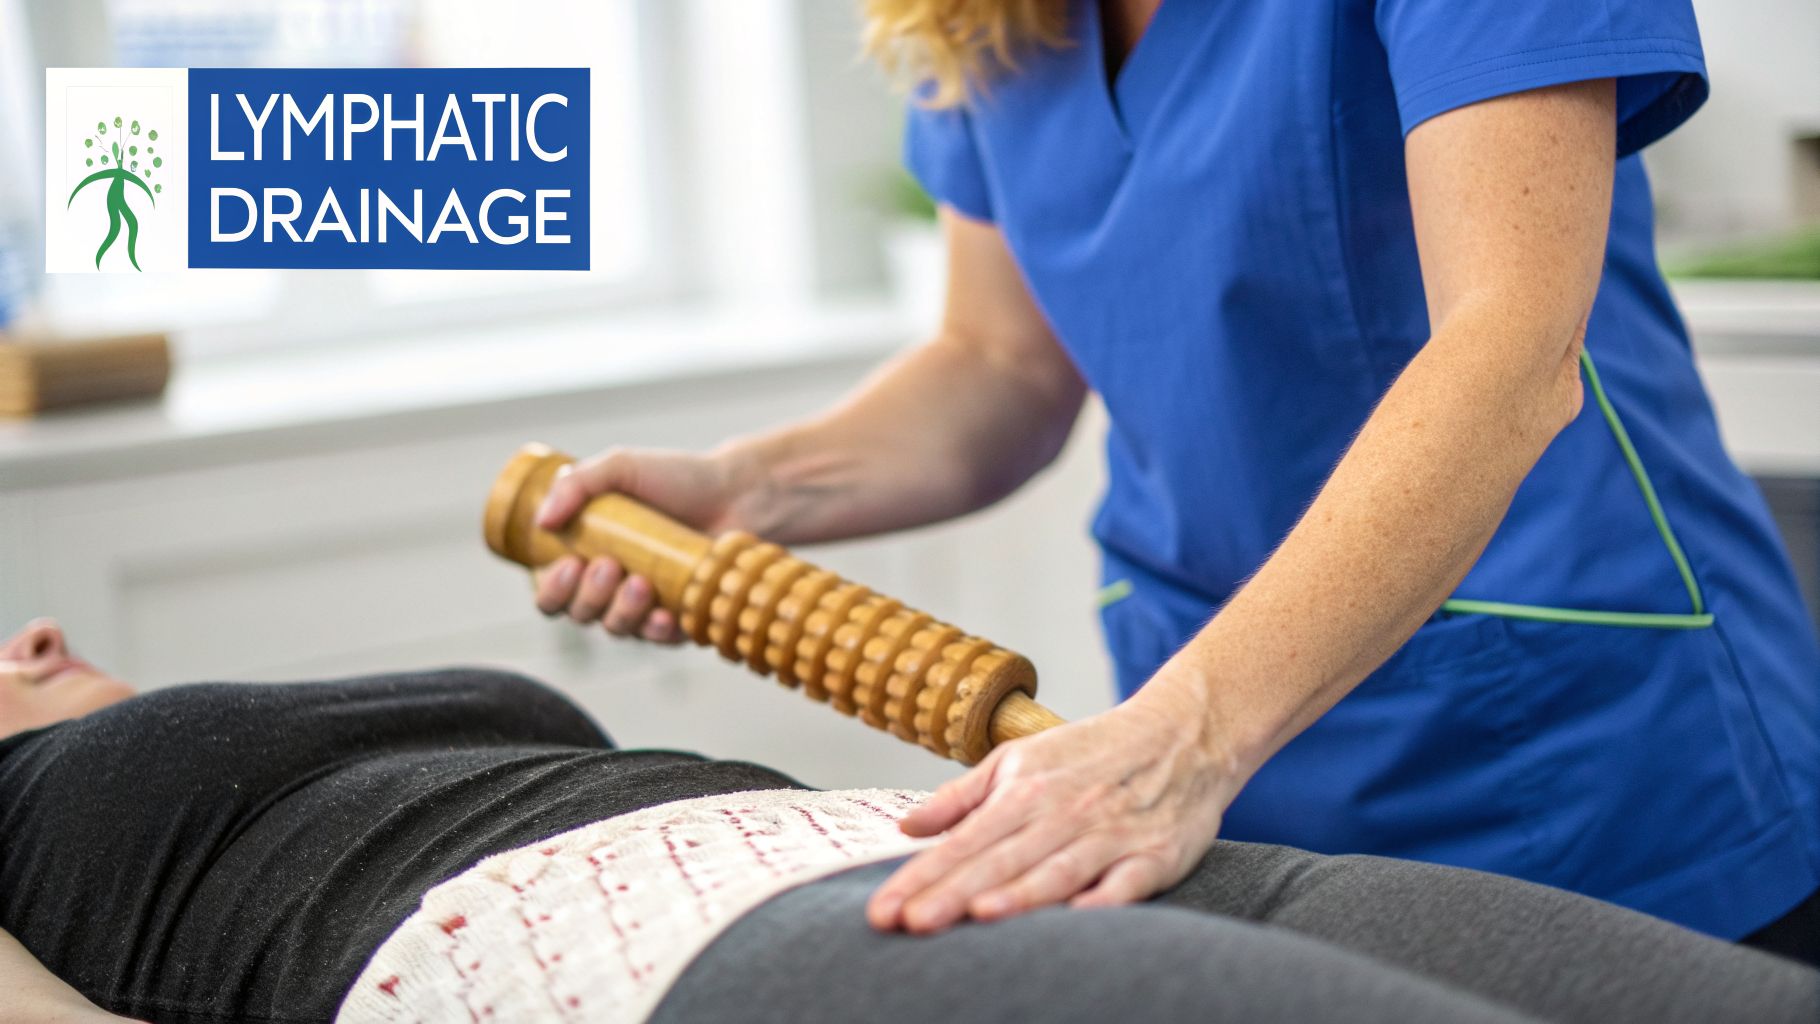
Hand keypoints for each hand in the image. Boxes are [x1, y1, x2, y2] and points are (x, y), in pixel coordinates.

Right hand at [531, 446, 766, 641]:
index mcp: (585, 552)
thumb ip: (576, 483)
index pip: (550, 588)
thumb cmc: (675, 477)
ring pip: (615, 627)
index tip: (570, 565)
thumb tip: (542, 520)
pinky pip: (658, 638)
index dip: (552, 588)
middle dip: (588, 595)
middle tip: (609, 565)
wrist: (736, 491)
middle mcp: (609, 584)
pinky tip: (665, 613)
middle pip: (578, 612)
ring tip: (641, 583)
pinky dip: (657, 630)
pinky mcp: (678, 618)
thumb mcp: (620, 466)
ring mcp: (643, 604)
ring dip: (621, 611)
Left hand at [866, 687, 1247, 932]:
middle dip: (952, 893)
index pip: (963, 842)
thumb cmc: (1093, 752)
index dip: (921, 877)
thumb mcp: (1018, 759)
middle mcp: (1062, 814)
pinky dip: (1102, 900)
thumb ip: (962, 796)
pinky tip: (1074, 918)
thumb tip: (908, 828)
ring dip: (1018, 893)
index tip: (884, 910)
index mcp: (1025, 791)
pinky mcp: (1155, 856)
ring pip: (1057, 870)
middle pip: (1000, 860)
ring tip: (976, 915)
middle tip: (908, 924)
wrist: (1184, 732)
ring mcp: (1110, 835)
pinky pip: (1125, 883)